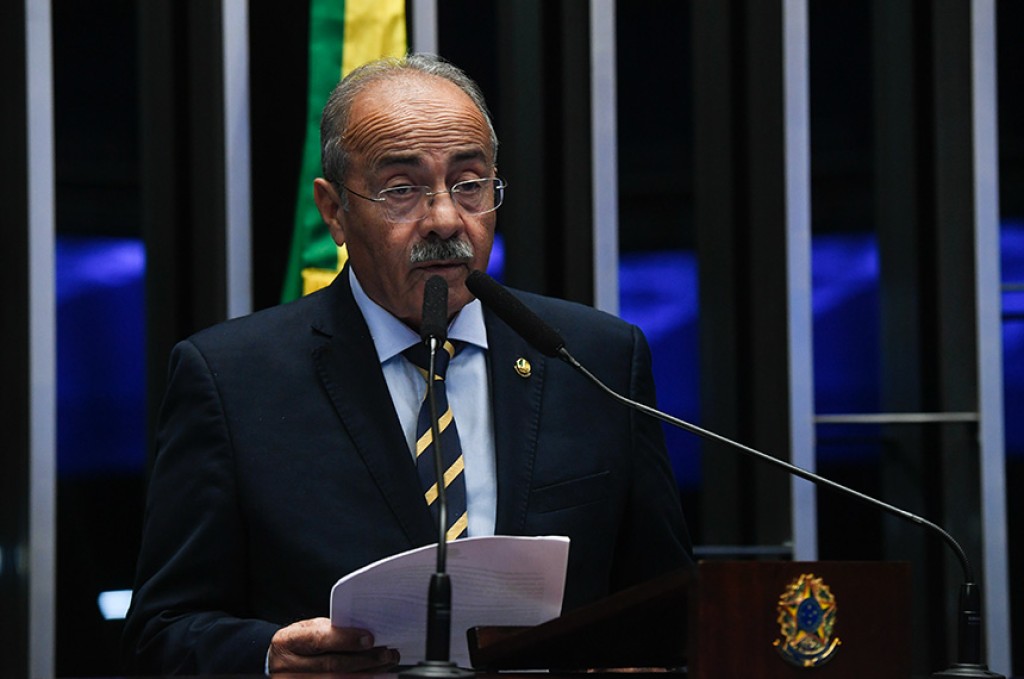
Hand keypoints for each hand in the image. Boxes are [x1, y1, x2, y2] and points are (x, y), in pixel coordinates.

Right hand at [268, 617, 399, 673]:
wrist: (276, 664)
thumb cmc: (298, 644)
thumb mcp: (306, 631)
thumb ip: (329, 632)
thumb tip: (365, 635)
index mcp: (288, 642)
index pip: (318, 640)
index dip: (345, 639)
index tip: (369, 638)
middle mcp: (287, 667)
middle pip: (331, 666)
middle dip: (363, 661)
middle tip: (387, 654)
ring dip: (366, 676)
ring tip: (386, 668)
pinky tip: (372, 677)